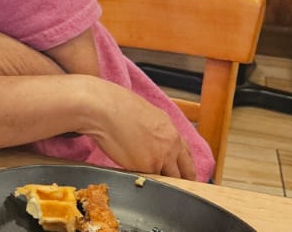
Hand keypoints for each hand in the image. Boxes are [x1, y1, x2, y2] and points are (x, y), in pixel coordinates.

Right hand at [80, 80, 197, 180]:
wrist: (104, 109)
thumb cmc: (116, 106)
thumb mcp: (146, 114)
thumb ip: (155, 130)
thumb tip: (152, 139)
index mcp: (171, 130)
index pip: (187, 154)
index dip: (185, 165)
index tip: (182, 172)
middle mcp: (170, 145)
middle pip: (186, 171)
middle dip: (182, 180)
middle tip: (175, 185)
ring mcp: (160, 158)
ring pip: (170, 180)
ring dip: (162, 182)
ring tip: (152, 184)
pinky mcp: (147, 168)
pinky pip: (151, 181)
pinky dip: (146, 182)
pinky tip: (138, 179)